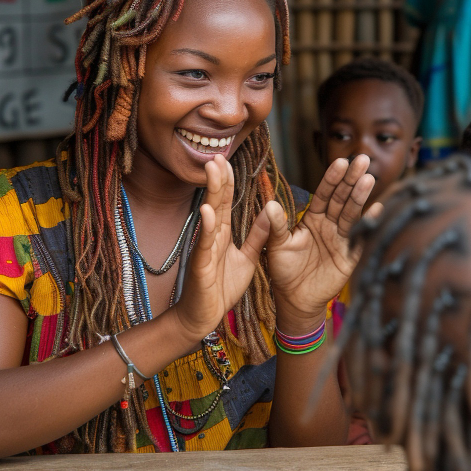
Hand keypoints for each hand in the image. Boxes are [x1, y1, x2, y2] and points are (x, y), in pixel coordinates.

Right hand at [170, 155, 270, 341]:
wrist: (203, 317)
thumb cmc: (221, 288)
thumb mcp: (247, 259)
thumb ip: (257, 237)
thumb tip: (269, 214)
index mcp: (222, 234)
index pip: (225, 202)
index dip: (227, 181)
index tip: (227, 159)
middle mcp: (211, 236)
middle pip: (216, 201)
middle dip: (218, 177)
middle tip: (218, 153)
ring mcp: (204, 249)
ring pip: (209, 216)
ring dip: (211, 192)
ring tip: (213, 170)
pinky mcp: (200, 265)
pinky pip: (204, 244)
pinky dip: (205, 227)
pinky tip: (207, 210)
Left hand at [264, 156, 373, 331]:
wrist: (294, 299)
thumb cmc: (283, 269)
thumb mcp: (277, 245)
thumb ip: (276, 225)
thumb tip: (270, 204)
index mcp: (312, 218)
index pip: (324, 194)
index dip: (332, 178)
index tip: (340, 162)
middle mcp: (329, 224)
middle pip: (342, 198)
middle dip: (351, 179)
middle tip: (362, 160)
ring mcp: (341, 239)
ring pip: (352, 214)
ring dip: (361, 197)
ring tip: (369, 179)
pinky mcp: (350, 256)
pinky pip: (361, 238)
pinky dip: (370, 224)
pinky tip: (379, 209)